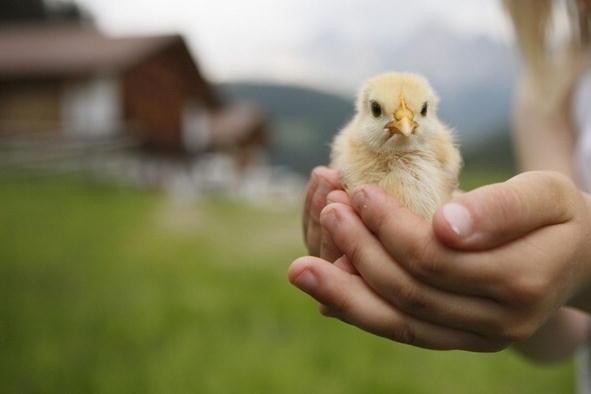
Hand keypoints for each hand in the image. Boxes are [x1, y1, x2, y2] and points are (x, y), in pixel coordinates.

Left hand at [289, 171, 590, 350]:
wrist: (578, 258)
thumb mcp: (546, 195)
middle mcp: (496, 322)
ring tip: (301, 270)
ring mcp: (474, 337)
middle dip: (358, 252)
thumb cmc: (558, 217)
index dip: (388, 226)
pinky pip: (402, 330)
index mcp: (519, 281)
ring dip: (344, 294)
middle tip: (328, 212)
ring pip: (398, 323)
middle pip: (408, 293)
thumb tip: (445, 225)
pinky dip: (361, 312)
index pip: (433, 258)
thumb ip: (501, 209)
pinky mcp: (456, 338)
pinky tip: (326, 296)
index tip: (358, 191)